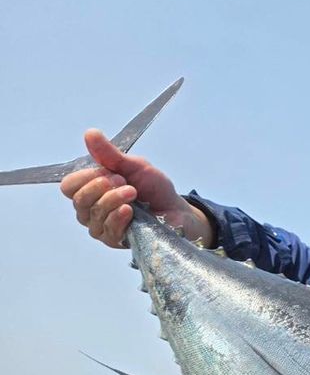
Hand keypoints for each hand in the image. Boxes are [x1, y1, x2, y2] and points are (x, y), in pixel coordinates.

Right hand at [59, 129, 211, 247]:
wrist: (176, 210)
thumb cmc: (153, 189)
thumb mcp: (133, 166)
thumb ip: (110, 154)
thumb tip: (90, 133)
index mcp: (90, 190)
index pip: (69, 186)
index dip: (87, 178)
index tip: (112, 172)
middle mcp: (90, 210)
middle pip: (79, 200)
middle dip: (102, 187)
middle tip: (125, 182)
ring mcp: (101, 227)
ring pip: (93, 214)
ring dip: (113, 200)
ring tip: (133, 193)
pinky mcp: (115, 241)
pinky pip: (107, 230)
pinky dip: (118, 217)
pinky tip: (129, 211)